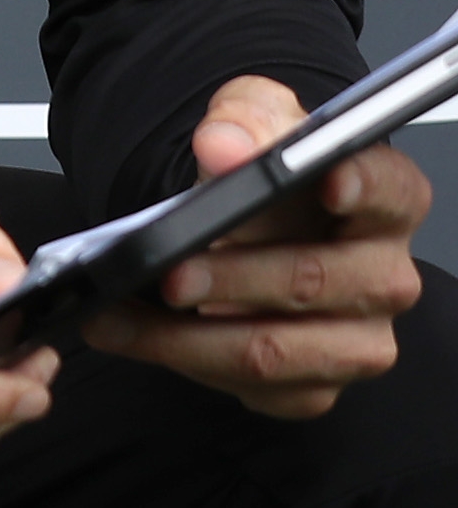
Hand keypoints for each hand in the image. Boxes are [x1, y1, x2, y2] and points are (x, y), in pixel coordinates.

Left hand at [81, 76, 427, 415]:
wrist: (237, 230)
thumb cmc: (263, 183)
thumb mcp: (250, 124)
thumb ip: (244, 120)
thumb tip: (224, 145)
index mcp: (387, 202)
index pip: (389, 190)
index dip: (361, 185)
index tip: (326, 182)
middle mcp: (384, 277)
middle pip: (314, 280)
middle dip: (232, 277)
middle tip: (167, 270)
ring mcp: (358, 340)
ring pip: (273, 349)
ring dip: (185, 335)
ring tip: (117, 312)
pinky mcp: (314, 386)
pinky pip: (251, 386)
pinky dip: (180, 361)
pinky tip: (134, 335)